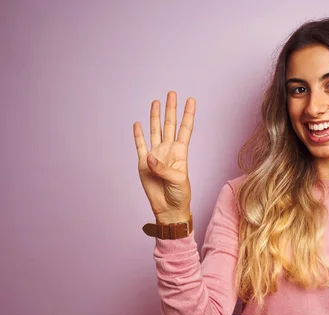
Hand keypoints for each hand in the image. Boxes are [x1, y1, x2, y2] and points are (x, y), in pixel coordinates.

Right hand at [133, 91, 195, 223]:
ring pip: (155, 131)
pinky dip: (138, 134)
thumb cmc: (179, 194)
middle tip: (172, 93)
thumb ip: (164, 168)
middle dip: (171, 109)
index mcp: (181, 152)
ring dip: (155, 117)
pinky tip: (137, 123)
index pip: (185, 128)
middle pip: (170, 124)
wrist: (168, 208)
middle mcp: (168, 150)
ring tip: (155, 102)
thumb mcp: (178, 180)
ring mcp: (155, 155)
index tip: (191, 99)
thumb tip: (149, 157)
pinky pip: (140, 145)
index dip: (188, 114)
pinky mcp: (143, 163)